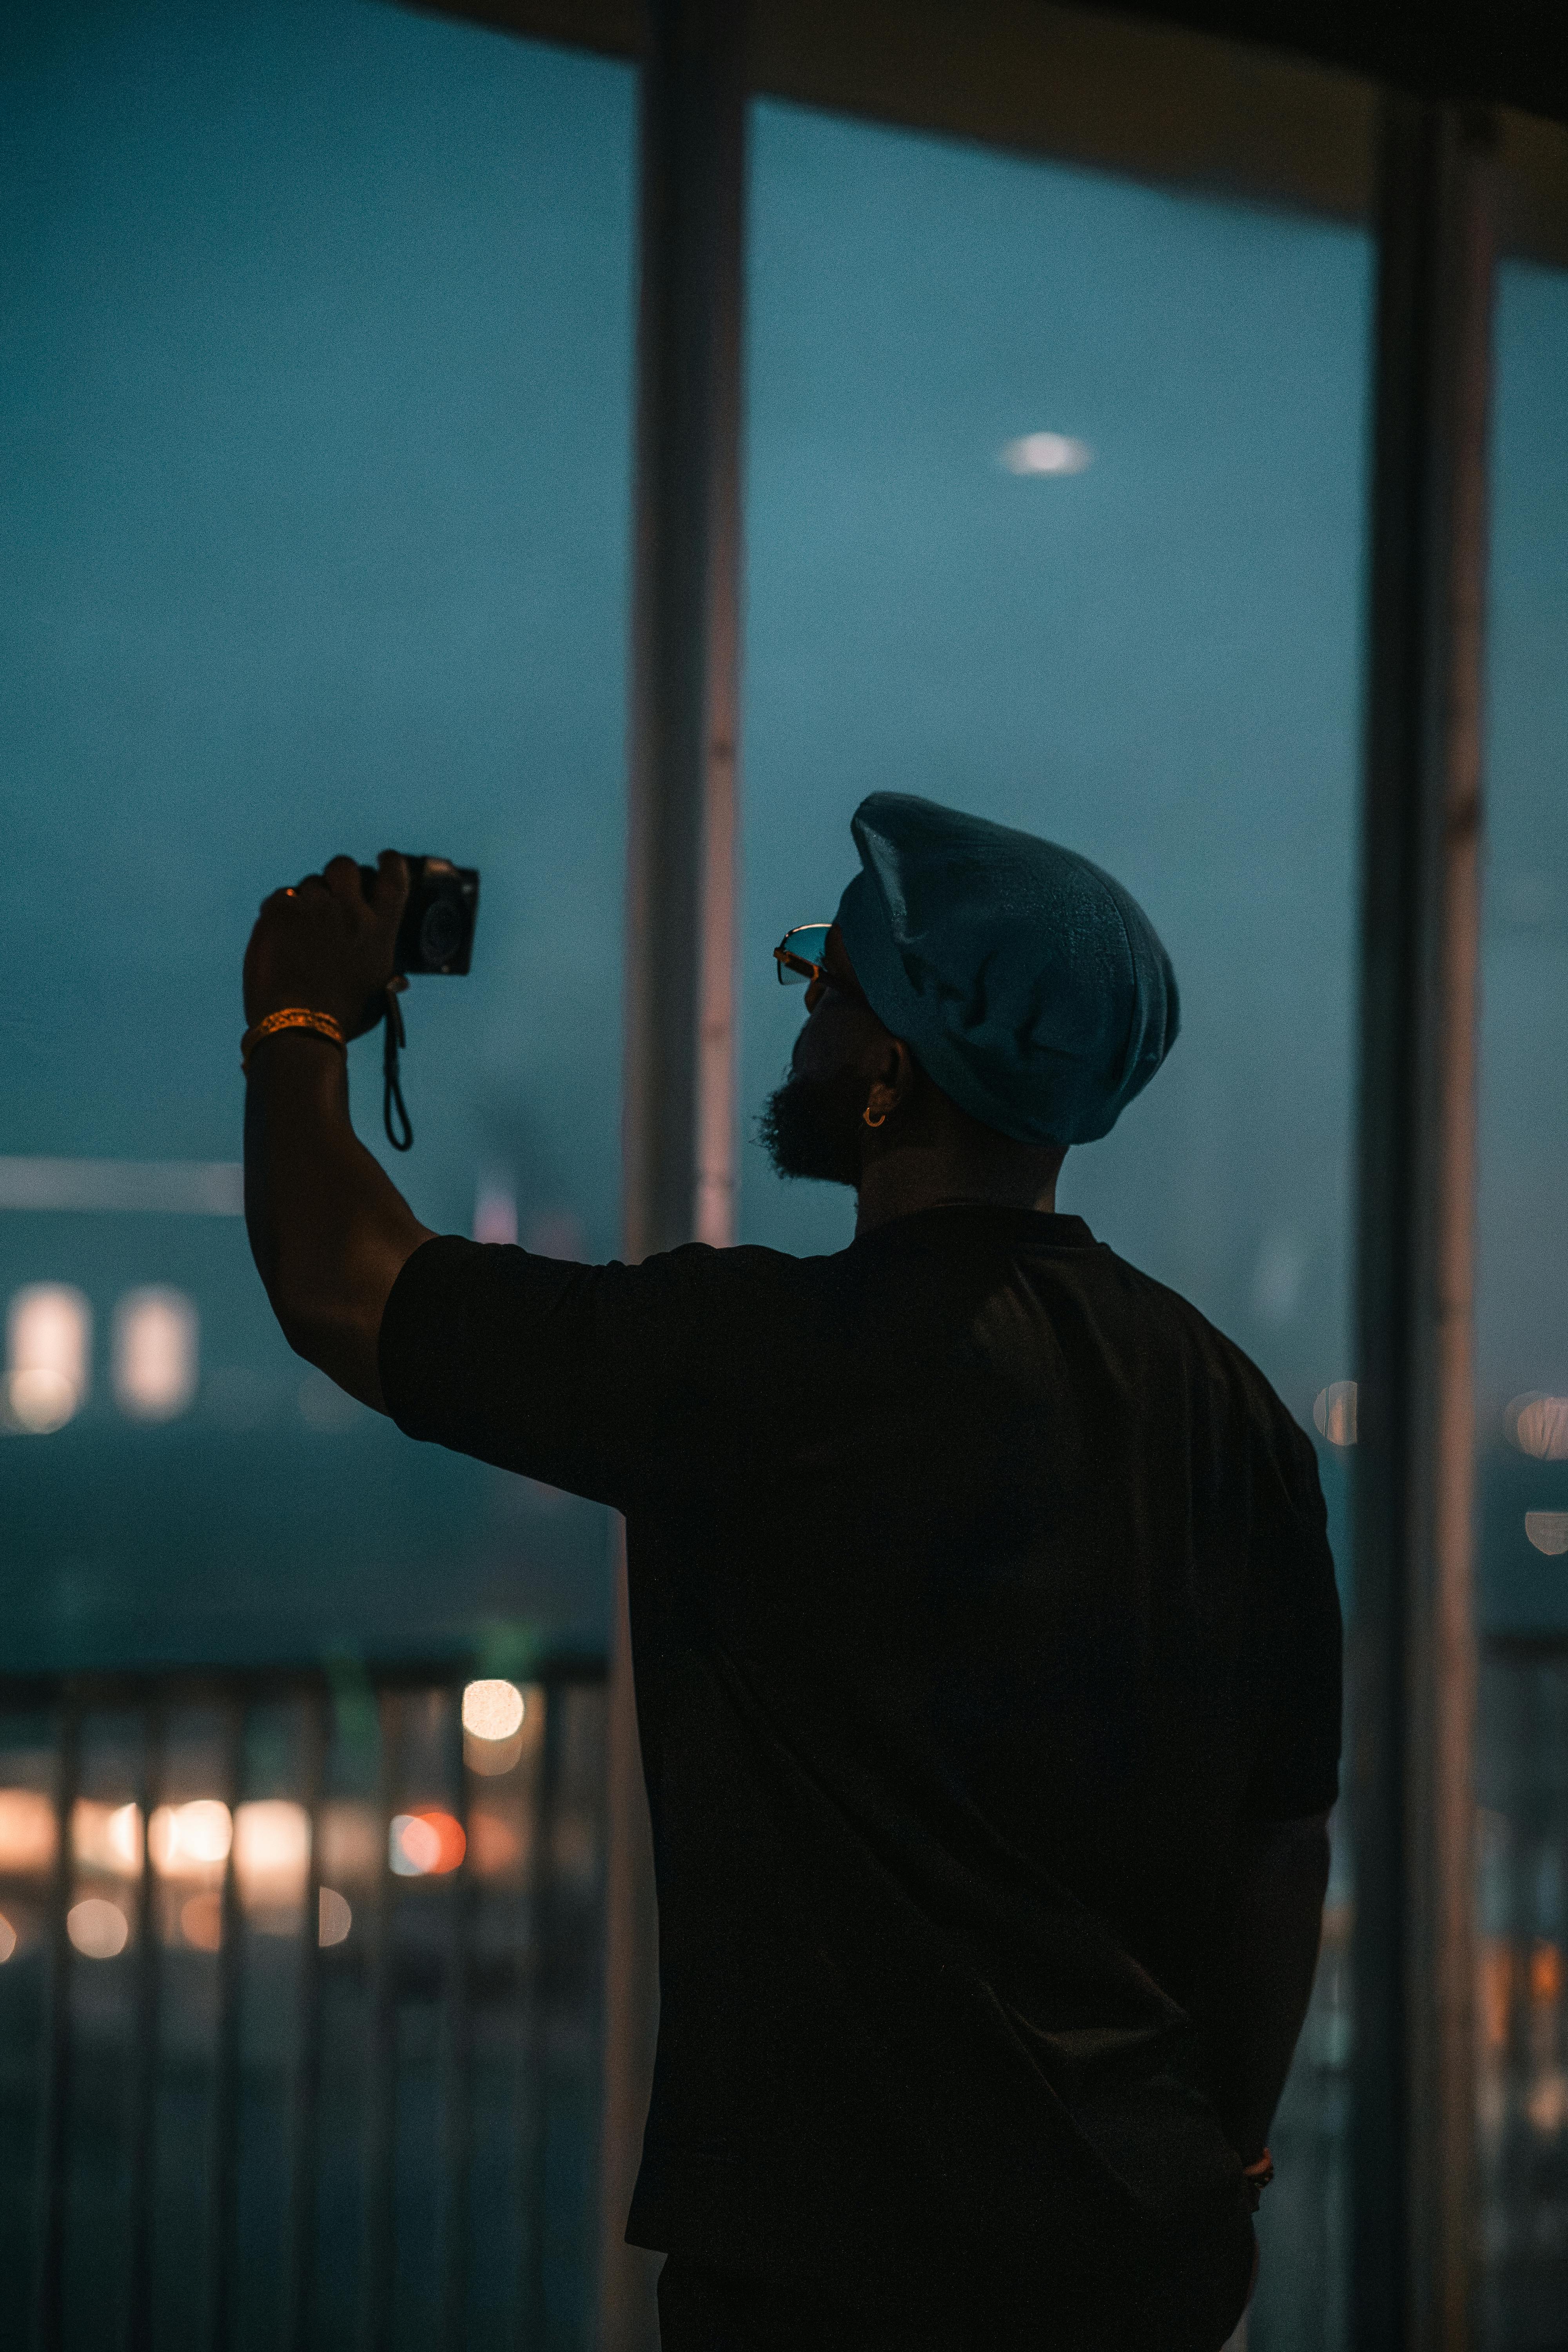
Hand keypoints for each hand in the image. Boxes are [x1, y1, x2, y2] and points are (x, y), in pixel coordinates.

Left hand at [244, 851, 410, 1038]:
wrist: (297, 1026)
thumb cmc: (341, 1018)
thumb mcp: (377, 993)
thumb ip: (388, 975)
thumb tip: (402, 980)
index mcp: (380, 930)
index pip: (393, 878)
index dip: (389, 863)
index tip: (384, 859)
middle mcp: (350, 912)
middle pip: (345, 866)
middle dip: (339, 876)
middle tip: (332, 893)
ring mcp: (314, 908)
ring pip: (310, 883)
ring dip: (309, 900)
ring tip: (303, 930)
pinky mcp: (280, 912)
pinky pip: (282, 896)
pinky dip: (282, 911)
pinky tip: (282, 935)